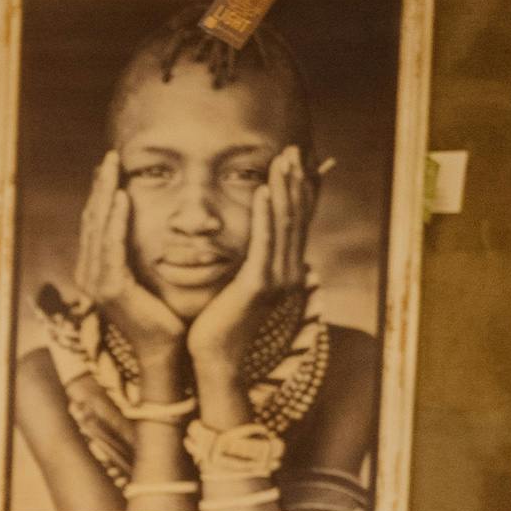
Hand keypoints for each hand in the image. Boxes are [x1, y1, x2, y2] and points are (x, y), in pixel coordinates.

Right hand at [73, 150, 186, 368]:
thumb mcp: (149, 274)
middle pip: (92, 219)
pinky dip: (115, 220)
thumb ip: (140, 250)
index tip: (112, 166)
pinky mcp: (111, 288)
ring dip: (105, 194)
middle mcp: (90, 273)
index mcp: (97, 269)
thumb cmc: (165, 313)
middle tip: (110, 156)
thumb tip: (149, 222)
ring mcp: (96, 282)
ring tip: (113, 168)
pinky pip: (111, 246)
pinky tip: (122, 197)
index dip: (102, 192)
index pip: (97, 222)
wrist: (167, 349)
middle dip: (101, 185)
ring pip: (98, 227)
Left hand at [185, 145, 314, 402]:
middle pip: (295, 217)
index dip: (297, 190)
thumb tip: (241, 241)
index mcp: (281, 269)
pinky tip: (264, 191)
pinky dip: (266, 215)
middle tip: (291, 150)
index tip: (293, 161)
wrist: (213, 360)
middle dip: (294, 181)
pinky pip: (264, 243)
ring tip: (282, 161)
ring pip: (284, 224)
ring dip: (284, 189)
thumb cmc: (217, 323)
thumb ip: (242, 261)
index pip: (293, 221)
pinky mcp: (259, 285)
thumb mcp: (235, 285)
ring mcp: (276, 278)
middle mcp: (286, 271)